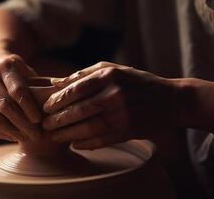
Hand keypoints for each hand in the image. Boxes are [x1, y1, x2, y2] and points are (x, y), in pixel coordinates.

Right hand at [0, 52, 40, 141]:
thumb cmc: (14, 70)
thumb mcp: (26, 68)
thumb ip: (41, 81)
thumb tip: (63, 88)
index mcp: (5, 66)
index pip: (17, 90)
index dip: (28, 106)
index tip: (39, 120)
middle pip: (5, 105)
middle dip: (22, 123)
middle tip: (37, 136)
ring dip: (11, 131)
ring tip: (26, 139)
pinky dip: (0, 133)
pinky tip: (14, 137)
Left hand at [42, 62, 180, 149]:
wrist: (168, 100)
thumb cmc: (135, 82)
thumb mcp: (112, 69)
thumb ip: (83, 74)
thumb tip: (55, 83)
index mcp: (109, 76)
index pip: (76, 89)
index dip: (58, 100)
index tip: (46, 107)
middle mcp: (114, 95)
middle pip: (79, 110)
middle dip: (58, 120)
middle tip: (45, 125)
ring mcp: (122, 114)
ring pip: (88, 128)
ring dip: (67, 134)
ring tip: (55, 136)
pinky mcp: (127, 131)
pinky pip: (101, 140)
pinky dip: (85, 143)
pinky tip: (74, 144)